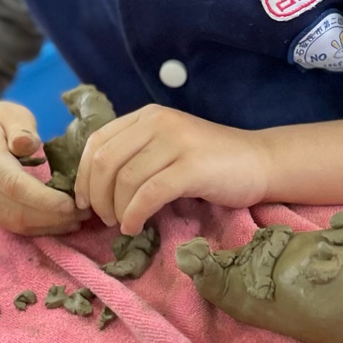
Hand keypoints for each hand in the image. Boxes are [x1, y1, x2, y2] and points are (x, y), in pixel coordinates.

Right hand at [0, 100, 89, 235]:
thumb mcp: (10, 113)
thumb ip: (21, 128)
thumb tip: (28, 144)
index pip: (12, 183)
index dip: (42, 198)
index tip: (70, 204)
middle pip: (14, 208)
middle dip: (52, 216)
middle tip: (85, 211)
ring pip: (14, 222)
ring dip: (48, 225)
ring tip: (78, 218)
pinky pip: (11, 225)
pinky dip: (38, 228)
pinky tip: (61, 222)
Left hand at [75, 104, 269, 235]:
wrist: (260, 162)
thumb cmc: (211, 162)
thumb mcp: (167, 147)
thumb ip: (136, 155)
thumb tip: (94, 186)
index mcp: (147, 116)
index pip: (97, 142)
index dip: (83, 175)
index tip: (85, 202)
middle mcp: (158, 122)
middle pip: (105, 161)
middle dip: (97, 196)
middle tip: (105, 219)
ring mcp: (176, 142)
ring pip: (124, 179)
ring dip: (116, 209)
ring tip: (123, 224)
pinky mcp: (192, 167)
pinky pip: (148, 194)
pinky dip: (134, 215)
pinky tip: (135, 226)